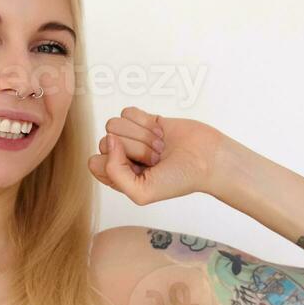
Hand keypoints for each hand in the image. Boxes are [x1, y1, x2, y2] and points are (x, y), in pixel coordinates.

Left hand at [87, 107, 226, 204]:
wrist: (208, 159)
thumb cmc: (178, 180)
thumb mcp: (141, 192)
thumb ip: (114, 174)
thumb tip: (110, 140)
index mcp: (116, 177)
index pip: (96, 162)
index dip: (115, 163)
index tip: (139, 170)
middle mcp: (121, 156)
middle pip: (106, 141)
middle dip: (135, 149)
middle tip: (156, 159)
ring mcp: (131, 137)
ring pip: (115, 124)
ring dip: (141, 135)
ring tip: (160, 147)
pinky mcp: (143, 120)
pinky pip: (128, 112)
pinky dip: (146, 121)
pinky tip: (161, 133)